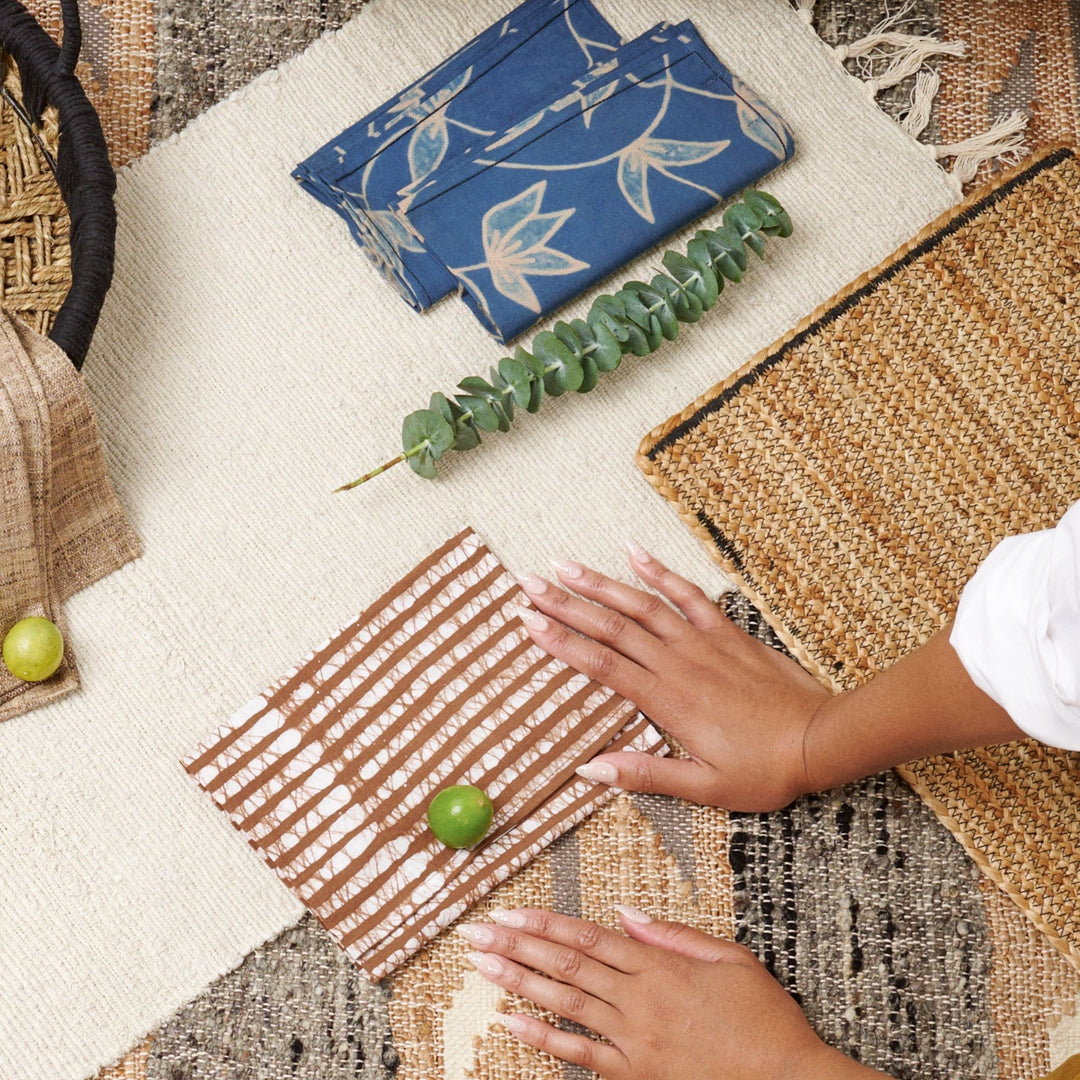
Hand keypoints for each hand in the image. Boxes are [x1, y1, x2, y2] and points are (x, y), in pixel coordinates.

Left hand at [457, 907, 886, 1079]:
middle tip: (478, 933)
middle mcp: (640, 1000)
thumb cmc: (765, 1018)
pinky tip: (511, 1024)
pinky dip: (543, 1039)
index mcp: (661, 967)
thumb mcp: (730, 958)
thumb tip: (625, 912)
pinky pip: (580, 1056)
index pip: (588, 938)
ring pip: (565, 1004)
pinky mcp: (636, 1074)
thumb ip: (674, 934)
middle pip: (567, 966)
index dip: (544, 923)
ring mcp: (634, 1041)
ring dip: (520, 982)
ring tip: (483, 966)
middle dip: (518, 946)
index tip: (510, 912)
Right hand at [515, 545, 828, 810]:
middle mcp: (678, 663)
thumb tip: (590, 770)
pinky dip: (660, 571)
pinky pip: (688, 594)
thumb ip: (645, 774)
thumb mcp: (704, 787)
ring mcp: (702, 642)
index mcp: (667, 701)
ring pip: (642, 604)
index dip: (561, 642)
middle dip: (566, 603)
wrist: (821, 739)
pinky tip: (635, 552)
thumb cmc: (764, 770)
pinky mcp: (726, 632)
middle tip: (529, 583)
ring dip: (601, 583)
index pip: (602, 664)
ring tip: (565, 565)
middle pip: (611, 626)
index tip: (528, 622)